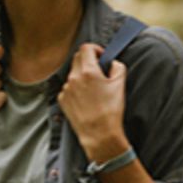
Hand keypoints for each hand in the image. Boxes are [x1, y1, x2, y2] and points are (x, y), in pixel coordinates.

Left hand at [58, 42, 128, 162]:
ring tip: (93, 90)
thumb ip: (118, 67)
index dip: (95, 49)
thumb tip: (113, 63)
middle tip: (98, 71)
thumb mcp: (120, 85)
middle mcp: (74, 78)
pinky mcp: (62, 100)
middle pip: (77, 58)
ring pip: (73, 74)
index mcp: (88, 71)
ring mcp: (66, 89)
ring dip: (82, 76)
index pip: (86, 48)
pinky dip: (76, 89)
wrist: (99, 134)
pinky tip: (86, 100)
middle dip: (88, 61)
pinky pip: (68, 88)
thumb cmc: (110, 111)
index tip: (101, 57)